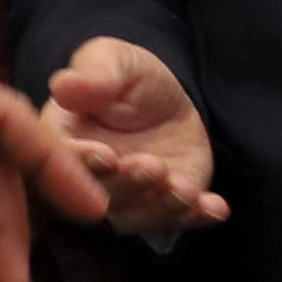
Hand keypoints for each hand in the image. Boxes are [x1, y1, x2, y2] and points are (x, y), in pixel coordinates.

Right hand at [44, 37, 229, 233]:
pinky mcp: (165, 208)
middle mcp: (90, 182)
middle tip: (150, 167)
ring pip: (139, 215)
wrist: (168, 98)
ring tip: (182, 189)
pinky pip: (180, 219)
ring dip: (161, 205)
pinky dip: (198, 216)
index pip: (64, 161)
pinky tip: (216, 208)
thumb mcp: (112, 61)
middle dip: (128, 185)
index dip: (83, 162)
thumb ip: (92, 74)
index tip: (105, 155)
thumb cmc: (128, 77)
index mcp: (65, 143)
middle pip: (101, 195)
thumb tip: (65, 86)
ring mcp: (128, 200)